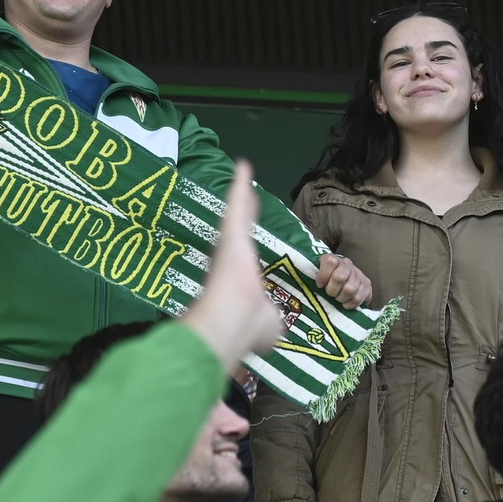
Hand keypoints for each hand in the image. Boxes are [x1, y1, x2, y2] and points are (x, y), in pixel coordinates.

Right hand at [182, 162, 285, 368]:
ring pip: (237, 213)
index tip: (241, 244)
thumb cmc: (247, 326)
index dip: (241, 252)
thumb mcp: (266, 327)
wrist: (234, 318)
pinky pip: (238, 202)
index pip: (241, 261)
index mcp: (239, 282)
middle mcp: (232, 259)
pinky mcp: (231, 230)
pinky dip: (240, 185)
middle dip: (241, 212)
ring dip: (240, 195)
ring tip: (244, 175)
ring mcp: (230, 242)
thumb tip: (272, 335)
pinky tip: (244, 166)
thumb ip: (269, 323)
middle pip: (238, 230)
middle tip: (244, 195)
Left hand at [316, 254, 371, 309]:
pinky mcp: (367, 285)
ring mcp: (359, 274)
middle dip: (332, 290)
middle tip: (330, 294)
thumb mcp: (317, 274)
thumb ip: (311, 275)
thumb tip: (302, 282)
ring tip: (338, 299)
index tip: (320, 285)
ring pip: (350, 289)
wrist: (344, 281)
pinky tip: (346, 303)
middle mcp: (347, 264)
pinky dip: (350, 304)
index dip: (323, 276)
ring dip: (341, 298)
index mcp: (333, 259)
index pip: (330, 262)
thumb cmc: (326, 280)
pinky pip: (359, 297)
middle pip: (339, 277)